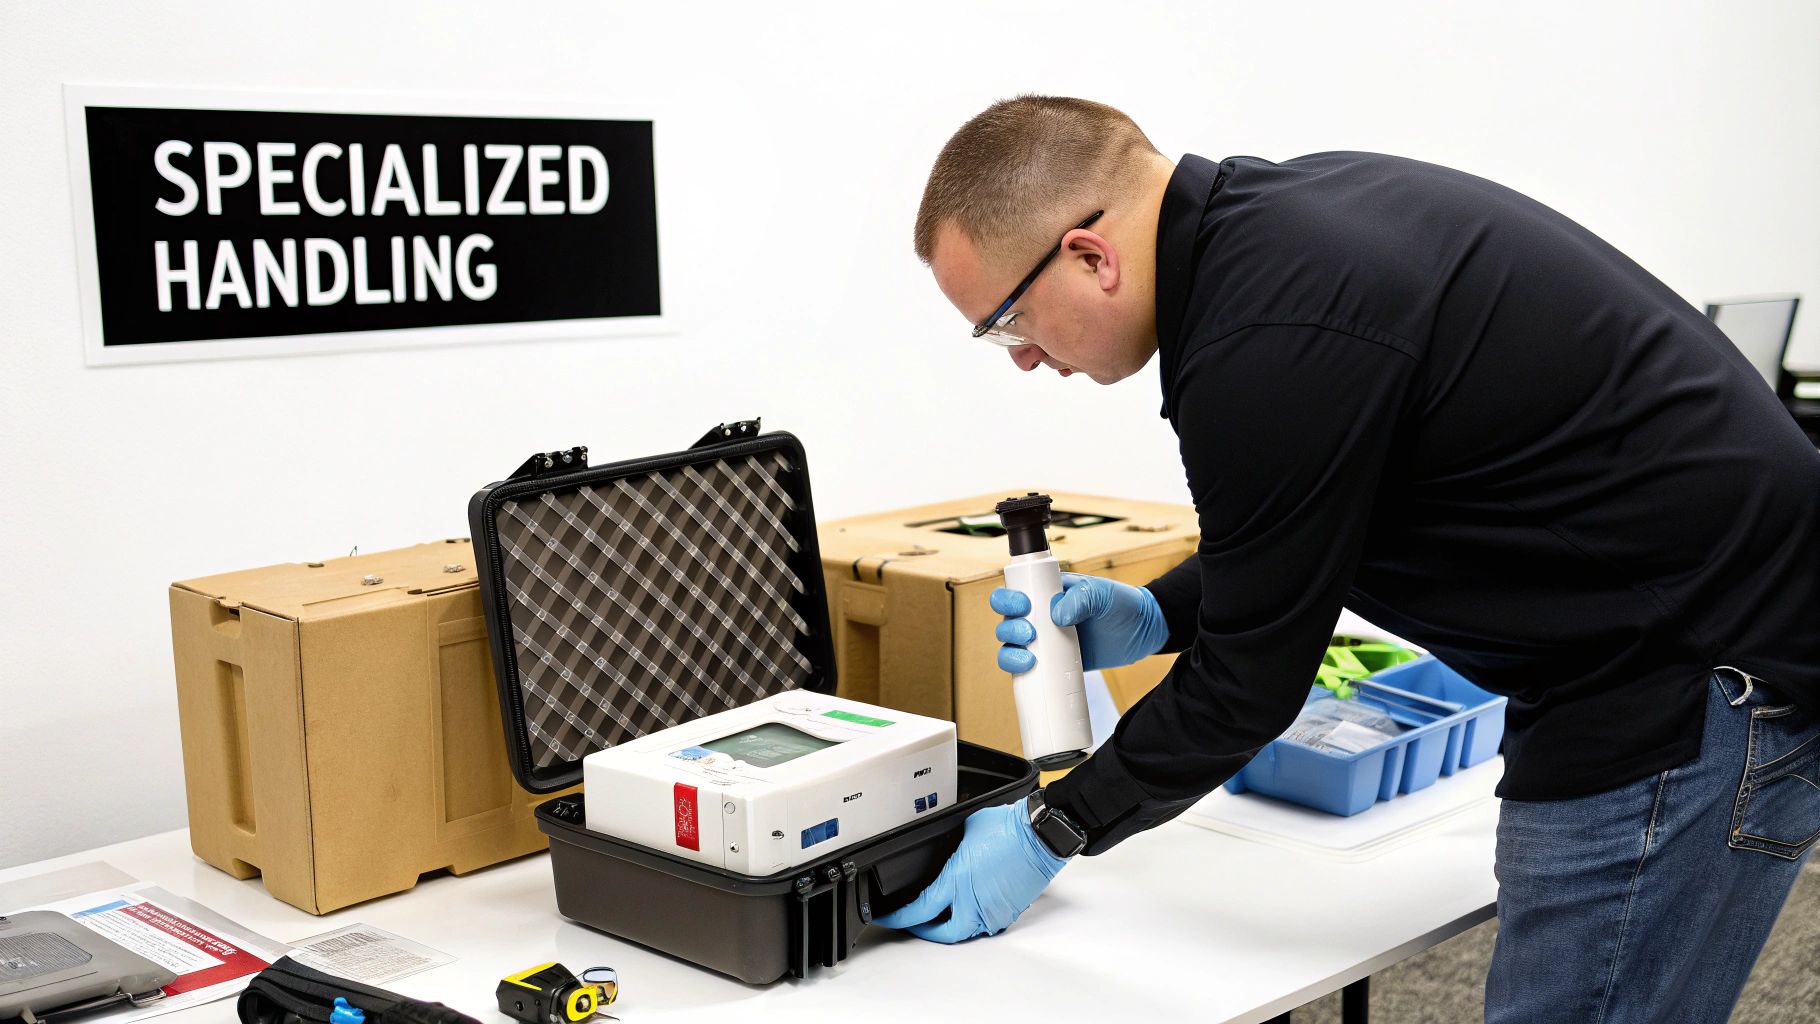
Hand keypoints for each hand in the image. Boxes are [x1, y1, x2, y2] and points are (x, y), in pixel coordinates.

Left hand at [872, 801, 1067, 942]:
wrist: (1041, 836)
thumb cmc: (1008, 828)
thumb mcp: (964, 830)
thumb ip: (950, 846)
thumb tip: (946, 850)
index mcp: (957, 883)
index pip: (919, 911)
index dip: (899, 918)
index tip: (887, 918)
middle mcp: (974, 903)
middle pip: (942, 934)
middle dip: (924, 932)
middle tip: (913, 924)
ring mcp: (993, 911)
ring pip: (966, 931)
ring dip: (951, 926)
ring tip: (941, 916)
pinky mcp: (1009, 911)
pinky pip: (986, 923)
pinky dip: (973, 918)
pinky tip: (969, 907)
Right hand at [993, 573, 1168, 672]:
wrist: (1142, 632)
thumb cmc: (1122, 604)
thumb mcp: (1103, 594)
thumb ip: (1082, 598)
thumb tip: (1057, 615)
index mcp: (1047, 593)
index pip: (1015, 592)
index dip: (1008, 599)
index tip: (1022, 606)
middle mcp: (1040, 617)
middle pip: (1007, 622)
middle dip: (1009, 629)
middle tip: (1029, 634)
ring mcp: (1046, 642)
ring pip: (1012, 649)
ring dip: (1010, 654)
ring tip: (1029, 659)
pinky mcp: (1054, 665)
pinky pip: (1029, 671)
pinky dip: (1022, 674)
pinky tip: (1029, 674)